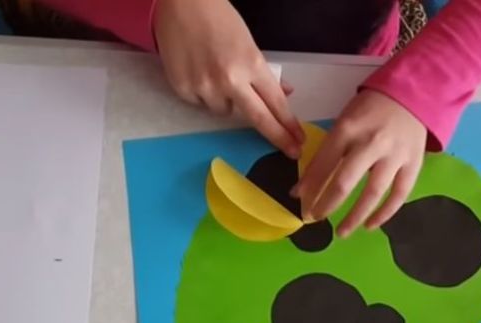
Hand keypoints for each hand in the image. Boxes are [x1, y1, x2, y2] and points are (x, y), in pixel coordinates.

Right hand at [153, 0, 303, 156]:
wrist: (181, 2)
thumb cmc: (218, 18)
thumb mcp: (249, 43)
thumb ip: (264, 72)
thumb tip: (283, 93)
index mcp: (251, 64)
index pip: (275, 102)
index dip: (288, 124)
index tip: (298, 140)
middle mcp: (229, 80)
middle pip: (259, 118)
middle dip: (278, 136)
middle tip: (292, 151)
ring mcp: (204, 87)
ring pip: (224, 112)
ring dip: (227, 101)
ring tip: (217, 74)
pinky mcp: (183, 89)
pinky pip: (200, 104)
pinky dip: (203, 94)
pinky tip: (199, 72)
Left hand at [293, 90, 426, 236]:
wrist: (412, 96)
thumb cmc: (371, 111)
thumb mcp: (343, 122)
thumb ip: (326, 152)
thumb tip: (303, 186)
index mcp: (348, 129)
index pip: (323, 163)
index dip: (310, 186)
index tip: (299, 202)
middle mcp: (371, 143)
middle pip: (345, 182)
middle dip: (327, 204)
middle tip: (315, 218)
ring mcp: (394, 155)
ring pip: (373, 193)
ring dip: (355, 216)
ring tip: (341, 232)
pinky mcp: (413, 164)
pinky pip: (399, 194)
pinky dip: (385, 213)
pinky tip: (370, 225)